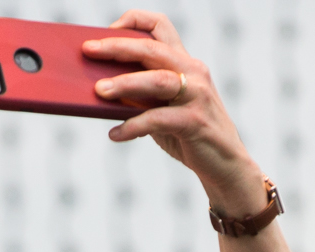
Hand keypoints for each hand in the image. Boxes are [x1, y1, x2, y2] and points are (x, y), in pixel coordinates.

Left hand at [84, 11, 263, 215]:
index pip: (160, 25)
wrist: (226, 166)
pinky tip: (115, 135)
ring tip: (99, 91)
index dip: (133, 21)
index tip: (106, 31)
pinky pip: (158, 119)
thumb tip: (100, 91)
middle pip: (152, 48)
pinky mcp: (196, 122)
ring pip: (156, 80)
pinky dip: (133, 127)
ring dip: (124, 83)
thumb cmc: (188, 135)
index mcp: (184, 62)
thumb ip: (141, 96)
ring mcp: (197, 95)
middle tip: (88, 51)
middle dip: (117, 47)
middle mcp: (193, 72)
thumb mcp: (164, 109)